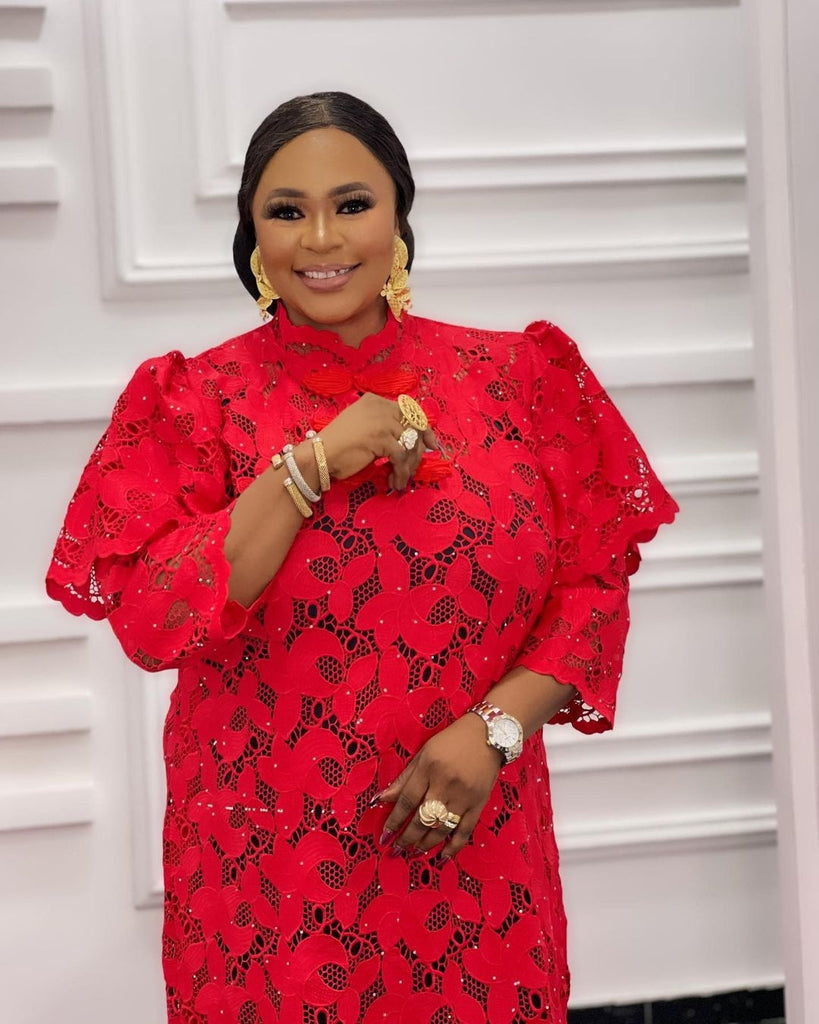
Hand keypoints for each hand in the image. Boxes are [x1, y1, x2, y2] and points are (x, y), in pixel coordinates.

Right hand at [320, 392, 440, 490]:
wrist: (319, 455)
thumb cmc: (338, 445)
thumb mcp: (363, 426)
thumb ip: (384, 426)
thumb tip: (412, 440)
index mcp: (375, 401)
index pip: (409, 411)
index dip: (423, 429)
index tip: (432, 445)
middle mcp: (380, 407)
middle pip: (413, 427)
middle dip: (418, 450)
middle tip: (414, 467)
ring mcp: (381, 422)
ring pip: (409, 444)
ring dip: (408, 465)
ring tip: (400, 478)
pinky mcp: (381, 439)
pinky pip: (401, 457)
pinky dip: (401, 472)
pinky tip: (395, 482)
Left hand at [376, 712, 502, 859]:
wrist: (489, 734)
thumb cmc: (452, 741)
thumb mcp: (424, 753)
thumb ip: (404, 778)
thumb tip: (382, 799)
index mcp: (429, 768)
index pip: (407, 800)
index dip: (394, 821)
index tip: (384, 836)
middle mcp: (445, 783)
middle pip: (422, 818)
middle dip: (407, 838)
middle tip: (396, 850)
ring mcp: (464, 795)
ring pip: (442, 828)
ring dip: (426, 844)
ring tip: (414, 853)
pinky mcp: (479, 803)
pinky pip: (465, 830)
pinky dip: (453, 846)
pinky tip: (442, 858)